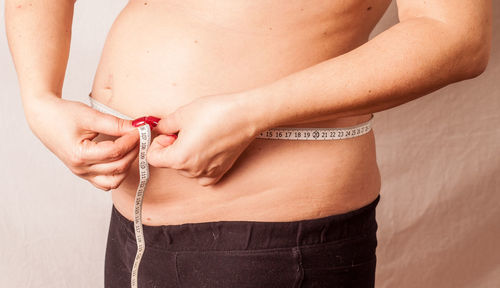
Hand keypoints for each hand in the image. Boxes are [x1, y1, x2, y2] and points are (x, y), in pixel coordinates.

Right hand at [25, 95, 139, 190]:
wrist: (45, 119)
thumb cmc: (63, 115)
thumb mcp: (91, 116)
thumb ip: (116, 124)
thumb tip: (138, 127)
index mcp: (79, 155)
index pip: (115, 152)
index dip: (132, 140)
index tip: (141, 129)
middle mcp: (80, 169)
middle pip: (118, 167)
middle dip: (134, 151)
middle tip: (141, 136)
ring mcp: (82, 174)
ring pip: (115, 180)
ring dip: (128, 164)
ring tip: (133, 146)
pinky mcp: (85, 174)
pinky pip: (107, 182)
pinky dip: (118, 173)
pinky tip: (123, 157)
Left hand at [147, 94, 259, 185]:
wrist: (245, 115)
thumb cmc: (217, 113)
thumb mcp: (182, 114)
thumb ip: (164, 125)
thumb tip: (159, 129)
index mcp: (179, 159)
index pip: (153, 157)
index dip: (158, 142)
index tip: (169, 132)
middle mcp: (192, 171)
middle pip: (170, 162)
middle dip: (174, 147)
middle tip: (188, 130)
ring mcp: (208, 174)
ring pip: (185, 167)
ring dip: (187, 153)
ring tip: (201, 136)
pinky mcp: (220, 172)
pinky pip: (201, 174)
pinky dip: (200, 163)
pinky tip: (207, 148)